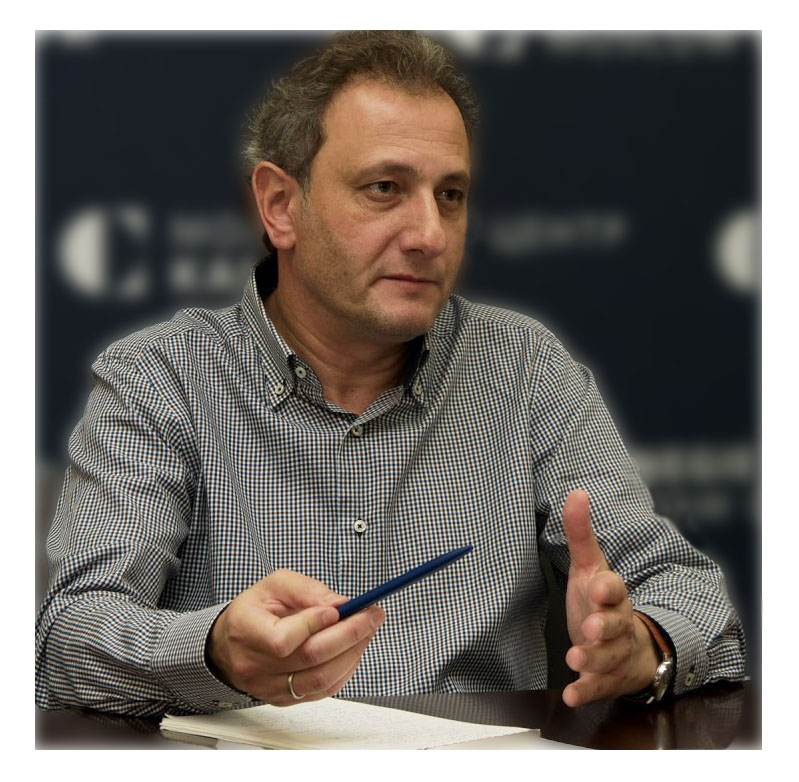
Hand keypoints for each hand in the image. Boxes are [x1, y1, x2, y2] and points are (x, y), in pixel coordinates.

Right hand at [206, 569, 384, 704]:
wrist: (230, 644)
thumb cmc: (254, 611)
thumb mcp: (274, 585)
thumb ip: (306, 589)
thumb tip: (339, 604)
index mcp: (246, 631)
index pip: (283, 640)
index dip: (314, 624)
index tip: (339, 608)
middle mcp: (255, 666)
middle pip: (310, 660)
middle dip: (350, 635)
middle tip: (372, 615)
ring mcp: (270, 688)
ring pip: (321, 679)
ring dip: (353, 653)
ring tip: (367, 630)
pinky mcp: (285, 699)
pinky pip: (322, 690)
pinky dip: (345, 670)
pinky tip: (353, 650)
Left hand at [561, 489, 659, 706]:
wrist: (631, 646)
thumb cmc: (602, 601)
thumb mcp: (589, 566)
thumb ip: (580, 533)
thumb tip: (575, 493)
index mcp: (611, 595)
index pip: (613, 588)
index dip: (607, 588)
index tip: (598, 586)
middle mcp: (617, 624)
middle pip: (614, 625)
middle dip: (603, 627)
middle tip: (589, 629)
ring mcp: (614, 652)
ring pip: (607, 657)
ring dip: (592, 659)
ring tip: (574, 660)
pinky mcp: (607, 678)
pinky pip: (599, 687)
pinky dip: (586, 691)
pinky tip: (571, 696)